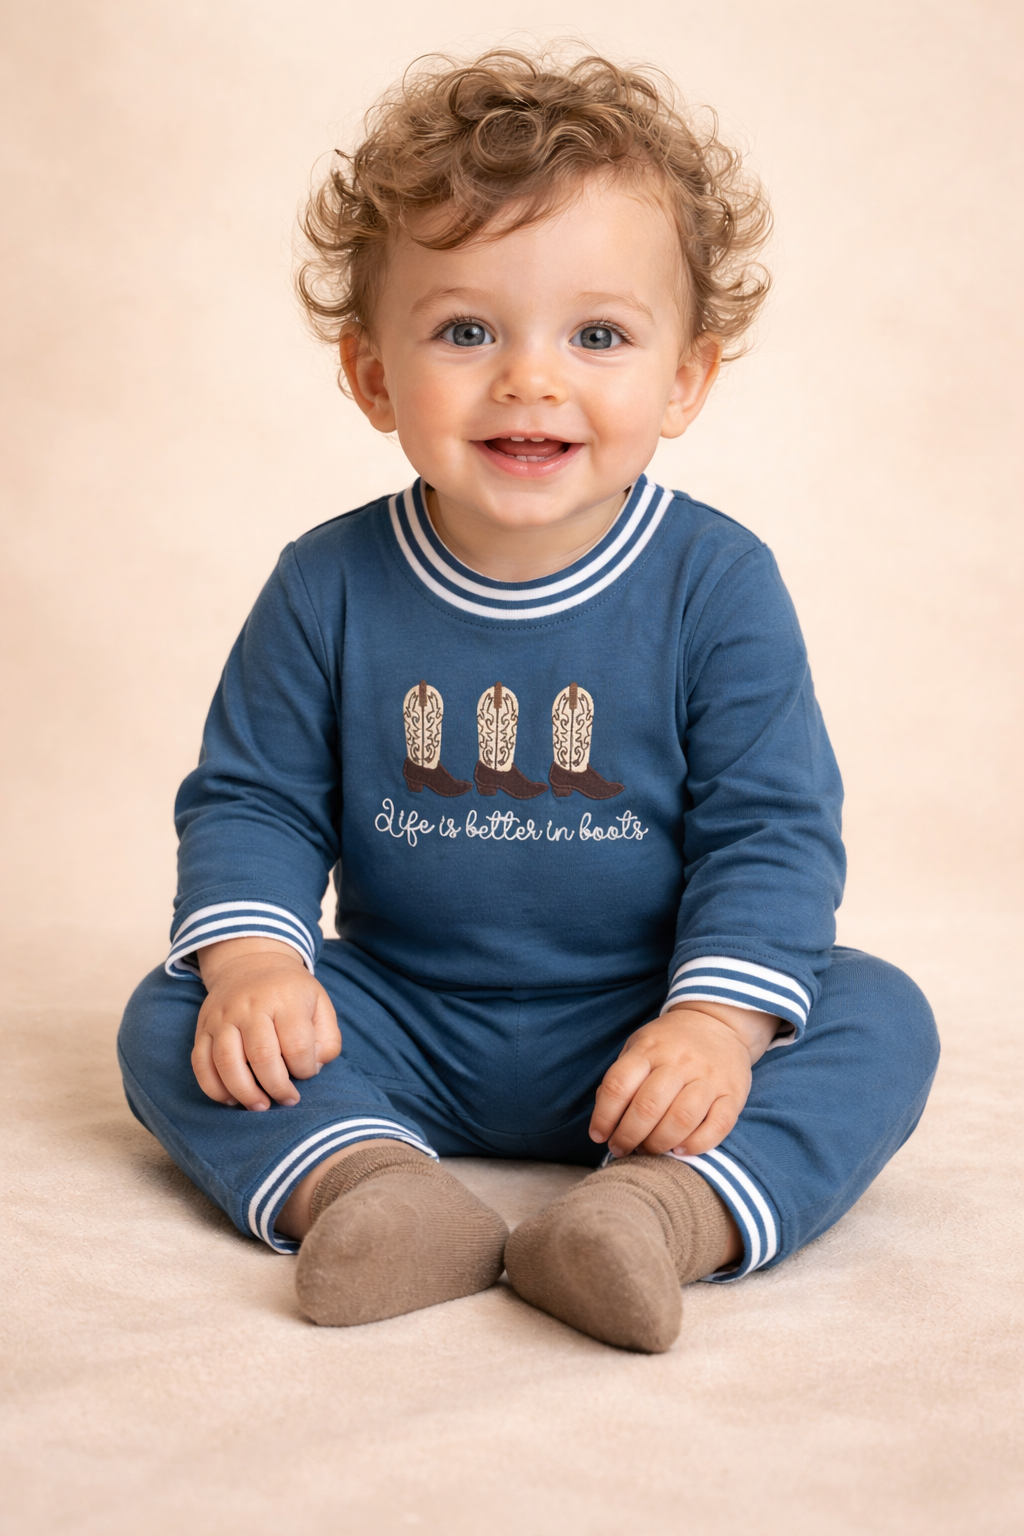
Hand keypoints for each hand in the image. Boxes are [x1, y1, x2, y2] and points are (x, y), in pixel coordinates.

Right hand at [192, 937, 340, 1110]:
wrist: (251, 963)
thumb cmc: (290, 991)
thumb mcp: (320, 1003)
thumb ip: (328, 1038)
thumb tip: (314, 1067)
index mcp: (284, 998)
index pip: (296, 1044)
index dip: (305, 1069)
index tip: (307, 1072)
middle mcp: (250, 1005)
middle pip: (261, 1056)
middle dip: (276, 1087)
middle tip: (287, 1100)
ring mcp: (222, 1016)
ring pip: (226, 1062)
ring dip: (244, 1092)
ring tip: (260, 1106)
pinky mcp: (203, 1027)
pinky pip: (200, 1063)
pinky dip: (213, 1087)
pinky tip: (231, 1099)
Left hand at [589, 1002, 778, 1157]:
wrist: (718, 1021)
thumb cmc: (670, 1043)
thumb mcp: (639, 1046)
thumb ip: (621, 1078)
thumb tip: (604, 1118)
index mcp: (649, 1049)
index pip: (618, 1085)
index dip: (603, 1116)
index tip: (598, 1136)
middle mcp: (679, 1061)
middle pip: (648, 1107)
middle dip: (628, 1136)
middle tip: (622, 1149)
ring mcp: (708, 1077)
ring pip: (681, 1119)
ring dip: (659, 1144)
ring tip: (649, 1151)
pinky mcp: (733, 1094)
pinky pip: (718, 1126)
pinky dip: (697, 1144)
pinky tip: (680, 1150)